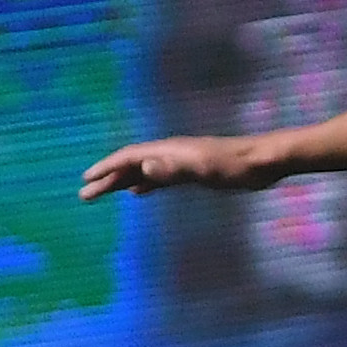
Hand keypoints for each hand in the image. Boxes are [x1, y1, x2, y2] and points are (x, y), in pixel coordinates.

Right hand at [78, 133, 285, 199]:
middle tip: (84, 195)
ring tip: (102, 193)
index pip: (129, 157)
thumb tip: (142, 167)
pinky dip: (143, 184)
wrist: (262, 161)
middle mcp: (170, 154)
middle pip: (131, 165)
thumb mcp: (203, 168)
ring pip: (142, 171)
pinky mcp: (191, 172)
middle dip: (107, 179)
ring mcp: (180, 163)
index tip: (86, 180)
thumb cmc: (234, 165)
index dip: (106, 168)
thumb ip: (172, 169)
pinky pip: (159, 178)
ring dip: (121, 182)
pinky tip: (137, 192)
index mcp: (168, 151)